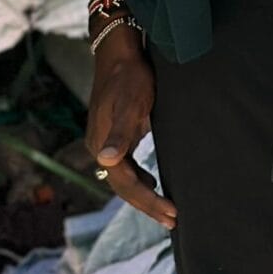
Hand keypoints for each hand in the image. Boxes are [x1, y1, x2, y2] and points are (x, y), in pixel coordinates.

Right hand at [86, 22, 174, 227]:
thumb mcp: (131, 103)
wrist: (118, 52)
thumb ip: (122, 133)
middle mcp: (100, 146)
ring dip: (143, 195)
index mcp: (102, 144)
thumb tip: (106, 161)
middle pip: (123, 186)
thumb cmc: (129, 76)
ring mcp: (104, 141)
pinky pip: (124, 166)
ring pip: (123, 179)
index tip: (173, 214)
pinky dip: (138, 179)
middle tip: (172, 221)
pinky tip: (150, 182)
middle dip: (147, 205)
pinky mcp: (112, 134)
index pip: (126, 184)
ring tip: (165, 210)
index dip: (149, 201)